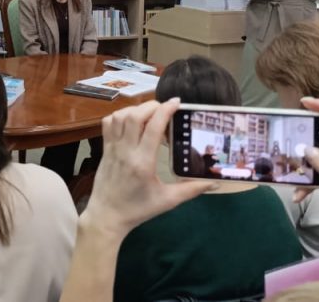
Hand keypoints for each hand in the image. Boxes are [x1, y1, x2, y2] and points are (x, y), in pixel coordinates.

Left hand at [81, 99, 215, 238]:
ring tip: (150, 114)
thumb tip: (214, 183)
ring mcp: (112, 148)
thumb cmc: (138, 209)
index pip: (152, 128)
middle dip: (151, 106)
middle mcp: (125, 151)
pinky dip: (120, 115)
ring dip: (136, 109)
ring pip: (120, 116)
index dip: (165, 110)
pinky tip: (131, 121)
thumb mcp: (167, 201)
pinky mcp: (104, 148)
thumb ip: (191, 190)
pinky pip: (108, 123)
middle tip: (165, 109)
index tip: (176, 102)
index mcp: (142, 163)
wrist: (107, 216)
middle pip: (134, 116)